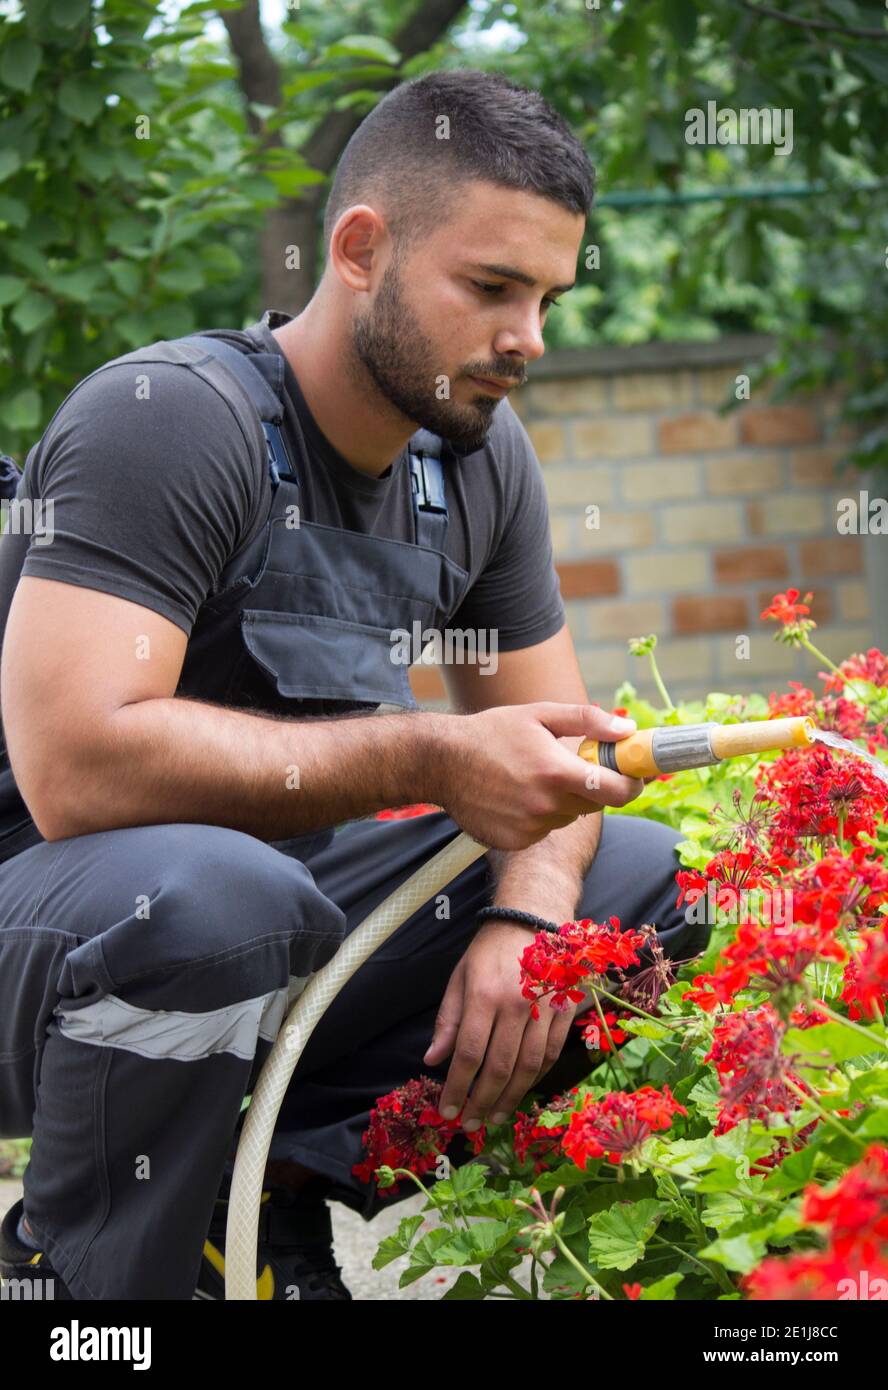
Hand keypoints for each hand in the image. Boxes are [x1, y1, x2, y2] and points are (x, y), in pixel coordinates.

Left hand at [423, 920, 576, 1131]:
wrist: (534, 919)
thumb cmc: (490, 950)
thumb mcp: (460, 977)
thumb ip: (448, 1021)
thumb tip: (433, 1060)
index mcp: (484, 996)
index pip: (469, 1054)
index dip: (457, 1088)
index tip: (447, 1110)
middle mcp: (516, 1005)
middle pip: (499, 1068)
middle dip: (482, 1102)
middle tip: (470, 1124)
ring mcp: (545, 1009)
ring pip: (529, 1068)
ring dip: (510, 1098)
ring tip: (495, 1117)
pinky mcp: (565, 1011)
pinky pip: (551, 1054)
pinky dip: (536, 1079)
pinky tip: (521, 1092)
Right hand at [430, 702, 642, 851]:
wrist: (441, 761)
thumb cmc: (492, 732)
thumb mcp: (540, 714)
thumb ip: (588, 721)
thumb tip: (627, 732)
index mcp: (555, 771)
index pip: (616, 791)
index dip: (632, 784)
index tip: (634, 775)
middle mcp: (544, 805)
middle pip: (593, 805)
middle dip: (592, 786)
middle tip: (570, 765)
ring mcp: (529, 827)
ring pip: (567, 817)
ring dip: (562, 800)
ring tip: (532, 777)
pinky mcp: (515, 841)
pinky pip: (543, 829)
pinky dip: (539, 815)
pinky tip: (516, 795)